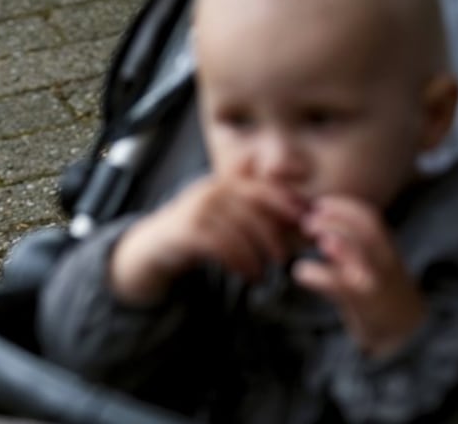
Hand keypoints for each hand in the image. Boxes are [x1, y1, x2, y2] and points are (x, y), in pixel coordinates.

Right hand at [110, 175, 305, 303]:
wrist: (154, 245)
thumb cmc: (197, 230)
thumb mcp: (224, 211)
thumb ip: (253, 206)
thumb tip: (299, 208)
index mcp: (223, 182)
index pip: (262, 187)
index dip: (286, 202)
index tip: (303, 222)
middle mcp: (210, 190)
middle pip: (254, 209)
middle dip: (274, 234)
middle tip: (284, 257)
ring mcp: (197, 209)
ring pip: (240, 230)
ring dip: (257, 255)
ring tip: (264, 272)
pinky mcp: (187, 231)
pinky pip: (223, 246)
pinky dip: (240, 263)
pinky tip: (248, 275)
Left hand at [292, 196, 425, 357]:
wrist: (403, 330)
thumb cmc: (378, 289)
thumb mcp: (371, 260)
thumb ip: (350, 242)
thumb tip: (312, 219)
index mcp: (386, 248)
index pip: (370, 217)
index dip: (343, 206)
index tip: (319, 203)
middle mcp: (385, 262)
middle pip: (367, 231)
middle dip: (335, 220)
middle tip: (307, 222)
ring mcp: (376, 282)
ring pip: (361, 255)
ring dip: (334, 242)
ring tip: (312, 241)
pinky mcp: (363, 304)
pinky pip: (340, 285)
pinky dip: (316, 274)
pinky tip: (300, 272)